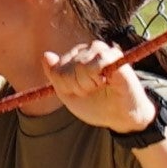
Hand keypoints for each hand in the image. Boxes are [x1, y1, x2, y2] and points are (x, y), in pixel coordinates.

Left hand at [40, 41, 155, 133]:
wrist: (120, 117)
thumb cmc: (96, 106)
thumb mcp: (68, 94)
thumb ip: (56, 76)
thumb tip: (46, 55)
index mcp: (76, 57)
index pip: (56, 70)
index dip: (66, 87)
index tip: (80, 92)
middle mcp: (88, 50)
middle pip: (66, 68)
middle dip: (76, 86)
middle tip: (92, 90)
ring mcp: (102, 51)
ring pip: (79, 65)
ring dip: (87, 83)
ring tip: (100, 86)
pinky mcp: (115, 55)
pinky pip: (96, 62)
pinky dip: (97, 78)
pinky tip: (106, 82)